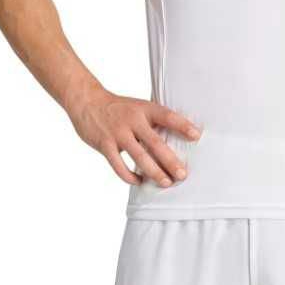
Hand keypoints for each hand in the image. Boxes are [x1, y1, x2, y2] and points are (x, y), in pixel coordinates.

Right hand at [66, 89, 201, 187]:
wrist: (87, 101)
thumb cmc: (119, 108)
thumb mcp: (138, 107)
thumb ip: (153, 121)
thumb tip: (175, 139)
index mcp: (144, 109)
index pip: (167, 116)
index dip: (182, 125)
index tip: (197, 136)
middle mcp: (133, 120)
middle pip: (155, 143)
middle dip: (170, 161)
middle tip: (182, 174)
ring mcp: (118, 133)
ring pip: (139, 157)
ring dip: (154, 172)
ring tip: (166, 183)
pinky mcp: (105, 145)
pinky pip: (119, 166)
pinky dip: (130, 176)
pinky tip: (139, 181)